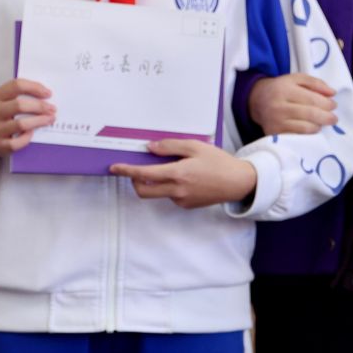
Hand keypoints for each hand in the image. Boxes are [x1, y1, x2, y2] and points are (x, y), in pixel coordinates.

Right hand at [0, 79, 55, 164]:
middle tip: (52, 108)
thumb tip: (43, 95)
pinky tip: (32, 133)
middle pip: (20, 105)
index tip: (47, 93)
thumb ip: (15, 95)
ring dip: (39, 121)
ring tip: (49, 119)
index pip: (16, 86)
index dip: (35, 88)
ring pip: (21, 124)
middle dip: (40, 106)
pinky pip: (17, 142)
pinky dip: (28, 137)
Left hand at [110, 139, 258, 208]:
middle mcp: (177, 191)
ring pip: (158, 193)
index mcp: (178, 174)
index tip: (114, 168)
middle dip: (134, 181)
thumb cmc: (218, 162)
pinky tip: (185, 176)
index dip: (127, 171)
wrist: (238, 183)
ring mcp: (181, 200)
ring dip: (155, 182)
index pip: (144, 174)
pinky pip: (170, 195)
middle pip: (143, 191)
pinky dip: (169, 186)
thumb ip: (170, 146)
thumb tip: (150, 148)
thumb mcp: (195, 146)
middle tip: (136, 169)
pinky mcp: (187, 205)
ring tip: (172, 167)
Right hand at [248, 73, 337, 134]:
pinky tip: (312, 129)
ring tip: (323, 123)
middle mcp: (278, 106)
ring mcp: (276, 122)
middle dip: (326, 117)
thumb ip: (315, 83)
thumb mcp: (296, 79)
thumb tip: (332, 93)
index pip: (311, 98)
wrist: (258, 101)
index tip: (334, 105)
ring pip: (305, 127)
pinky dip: (308, 134)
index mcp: (284, 89)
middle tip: (334, 118)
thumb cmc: (281, 89)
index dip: (326, 103)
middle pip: (310, 114)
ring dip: (318, 126)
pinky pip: (297, 136)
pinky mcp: (274, 134)